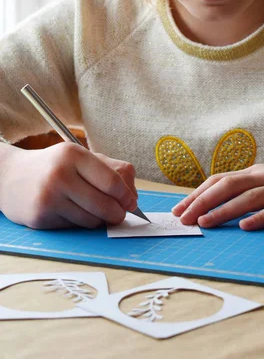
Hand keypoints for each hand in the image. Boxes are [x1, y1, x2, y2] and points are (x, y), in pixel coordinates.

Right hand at [0, 142, 137, 228]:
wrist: (9, 176)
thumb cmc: (53, 167)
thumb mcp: (80, 158)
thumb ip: (111, 169)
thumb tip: (133, 196)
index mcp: (74, 154)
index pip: (112, 181)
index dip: (127, 196)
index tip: (132, 203)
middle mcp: (60, 174)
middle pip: (105, 204)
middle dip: (118, 213)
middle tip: (120, 214)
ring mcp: (49, 197)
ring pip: (91, 220)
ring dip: (99, 220)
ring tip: (94, 211)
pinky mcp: (40, 217)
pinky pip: (73, 227)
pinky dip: (79, 223)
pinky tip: (71, 212)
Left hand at [171, 164, 263, 229]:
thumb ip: (251, 191)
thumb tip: (220, 205)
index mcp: (257, 171)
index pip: (220, 180)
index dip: (198, 194)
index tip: (179, 209)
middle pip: (228, 185)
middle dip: (202, 202)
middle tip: (184, 218)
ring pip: (248, 197)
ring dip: (224, 210)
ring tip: (205, 223)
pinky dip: (260, 217)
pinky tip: (245, 227)